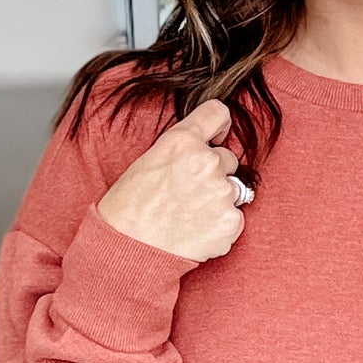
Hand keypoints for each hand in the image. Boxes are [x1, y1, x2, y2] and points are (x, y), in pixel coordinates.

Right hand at [96, 99, 246, 263]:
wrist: (128, 249)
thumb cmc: (128, 208)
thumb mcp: (148, 161)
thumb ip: (182, 151)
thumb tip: (206, 152)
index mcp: (182, 141)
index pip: (217, 113)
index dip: (220, 125)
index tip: (218, 135)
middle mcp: (206, 161)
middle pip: (227, 159)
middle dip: (214, 173)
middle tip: (187, 194)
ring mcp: (222, 192)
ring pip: (232, 190)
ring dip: (217, 200)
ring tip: (188, 216)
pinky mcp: (231, 221)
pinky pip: (234, 218)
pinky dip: (219, 226)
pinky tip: (195, 232)